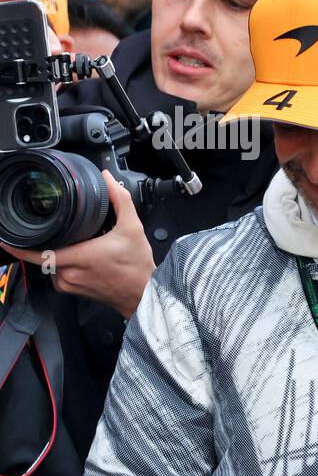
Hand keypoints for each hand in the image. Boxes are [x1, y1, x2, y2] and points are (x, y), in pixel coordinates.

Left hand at [1, 171, 154, 318]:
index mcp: (78, 257)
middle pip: (44, 254)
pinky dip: (65, 266)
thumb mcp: (133, 228)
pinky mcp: (73, 292)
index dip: (17, 247)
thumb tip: (108, 180)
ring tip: (81, 248)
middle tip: (67, 235)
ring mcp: (69, 284)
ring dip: (59, 254)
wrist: (146, 295)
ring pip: (51, 264)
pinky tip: (83, 261)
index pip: (37, 253)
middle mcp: (69, 273)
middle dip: (50, 242)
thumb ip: (120, 200)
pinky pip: (59, 275)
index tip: (6, 238)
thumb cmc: (138, 268)